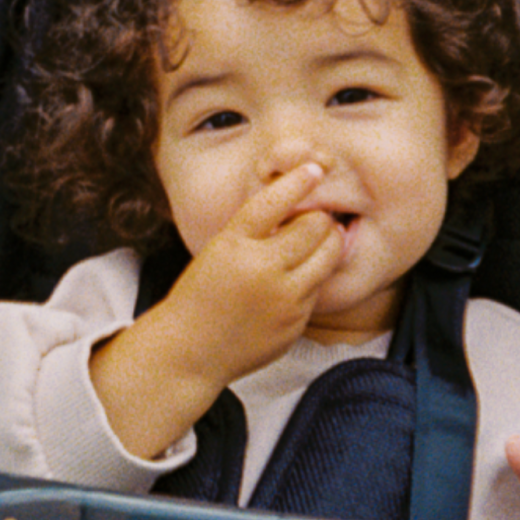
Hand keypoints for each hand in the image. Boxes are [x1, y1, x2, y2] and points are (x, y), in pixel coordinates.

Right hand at [90, 163, 341, 459]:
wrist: (191, 350)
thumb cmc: (201, 293)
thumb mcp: (217, 249)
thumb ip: (255, 230)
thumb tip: (300, 205)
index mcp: (234, 245)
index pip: (274, 202)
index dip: (298, 182)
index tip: (314, 169)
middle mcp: (262, 270)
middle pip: (315, 227)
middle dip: (317, 218)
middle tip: (311, 219)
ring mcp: (283, 300)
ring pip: (328, 257)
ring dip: (324, 245)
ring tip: (309, 245)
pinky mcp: (296, 323)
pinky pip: (318, 289)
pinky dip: (311, 279)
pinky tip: (291, 283)